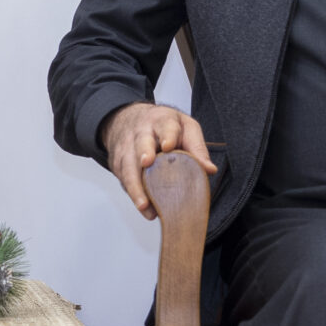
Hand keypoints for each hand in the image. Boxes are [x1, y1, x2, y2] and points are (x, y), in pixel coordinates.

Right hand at [99, 101, 217, 219]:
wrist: (128, 118)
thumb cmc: (162, 126)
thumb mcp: (185, 128)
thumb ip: (197, 147)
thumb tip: (209, 170)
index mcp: (161, 121)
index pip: (165, 127)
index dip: (167, 136)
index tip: (169, 146)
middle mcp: (141, 132)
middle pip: (141, 144)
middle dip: (143, 154)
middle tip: (146, 164)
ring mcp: (125, 147)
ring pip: (127, 166)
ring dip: (135, 186)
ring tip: (144, 205)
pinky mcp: (116, 162)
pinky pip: (123, 179)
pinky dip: (132, 194)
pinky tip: (144, 207)